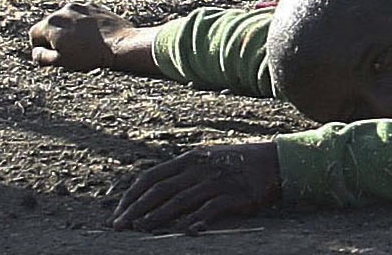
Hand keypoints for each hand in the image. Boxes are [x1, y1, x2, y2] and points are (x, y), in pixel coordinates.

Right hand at [29, 4, 139, 72]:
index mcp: (51, 23)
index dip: (40, 47)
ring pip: (66, 18)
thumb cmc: (90, 55)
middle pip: (50, 24)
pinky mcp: (94, 5)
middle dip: (54, 37)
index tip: (52, 55)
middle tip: (69, 51)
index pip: (34, 34)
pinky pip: (81, 15)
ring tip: (82, 44)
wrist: (119, 44)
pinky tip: (92, 36)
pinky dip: (83, 23)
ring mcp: (80, 6)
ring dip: (69, 29)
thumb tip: (35, 52)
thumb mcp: (61, 61)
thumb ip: (42, 57)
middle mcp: (63, 10)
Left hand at [112, 141, 282, 232]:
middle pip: (160, 190)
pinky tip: (185, 231)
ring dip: (158, 215)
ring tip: (141, 228)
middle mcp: (198, 169)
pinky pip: (210, 209)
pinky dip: (196, 219)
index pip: (152, 177)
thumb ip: (183, 173)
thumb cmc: (235, 164)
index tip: (119, 211)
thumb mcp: (206, 160)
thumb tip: (155, 191)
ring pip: (179, 200)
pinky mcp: (232, 195)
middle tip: (120, 225)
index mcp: (188, 160)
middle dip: (137, 208)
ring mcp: (215, 182)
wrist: (272, 163)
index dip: (132, 195)